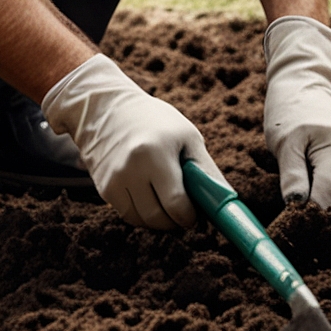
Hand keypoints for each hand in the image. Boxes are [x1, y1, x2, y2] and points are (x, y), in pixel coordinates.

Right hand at [41, 53, 223, 229]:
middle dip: (175, 221)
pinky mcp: (104, 187)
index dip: (190, 215)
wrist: (106, 109)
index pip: (176, 204)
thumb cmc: (155, 122)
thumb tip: (226, 201)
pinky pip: (128, 215)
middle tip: (182, 210)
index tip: (195, 212)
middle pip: (158, 218)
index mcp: (156, 152)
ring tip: (165, 201)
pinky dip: (141, 213)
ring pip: (142, 221)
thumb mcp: (186, 136)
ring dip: (158, 220)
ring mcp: (115, 179)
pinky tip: (147, 196)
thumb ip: (206, 170)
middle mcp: (132, 167)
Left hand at [263, 16, 330, 209]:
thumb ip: (292, 175)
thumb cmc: (291, 113)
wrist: (310, 86)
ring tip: (309, 163)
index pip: (326, 197)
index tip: (291, 202)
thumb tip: (296, 206)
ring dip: (322, 191)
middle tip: (298, 170)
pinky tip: (320, 167)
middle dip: (313, 196)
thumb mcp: (284, 142)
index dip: (306, 207)